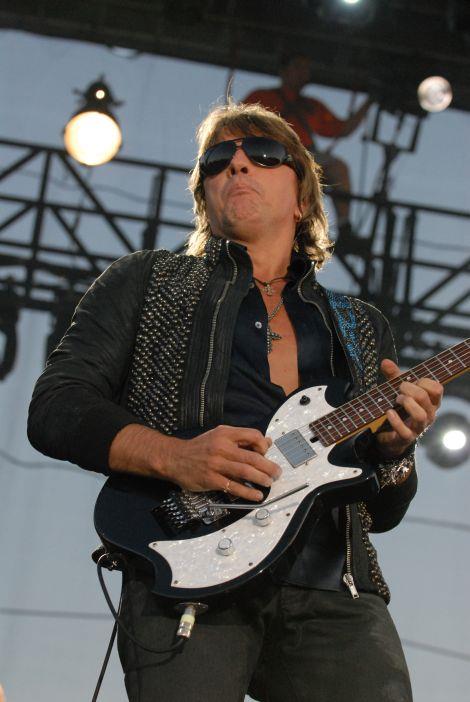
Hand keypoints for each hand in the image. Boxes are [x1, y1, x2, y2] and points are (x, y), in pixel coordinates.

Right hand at [162, 425, 280, 501]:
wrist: (174, 458)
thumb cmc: (200, 447)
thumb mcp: (219, 436)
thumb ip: (241, 439)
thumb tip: (266, 443)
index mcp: (225, 434)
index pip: (253, 435)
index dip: (263, 445)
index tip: (265, 453)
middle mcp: (222, 447)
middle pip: (252, 457)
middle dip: (269, 466)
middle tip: (277, 473)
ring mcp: (216, 464)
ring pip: (245, 472)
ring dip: (261, 479)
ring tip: (269, 483)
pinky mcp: (211, 480)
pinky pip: (234, 487)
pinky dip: (248, 492)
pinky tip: (256, 495)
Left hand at [375, 358, 443, 458]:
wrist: (390, 433)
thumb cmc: (399, 407)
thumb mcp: (398, 390)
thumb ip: (393, 376)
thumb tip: (385, 362)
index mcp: (431, 402)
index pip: (437, 388)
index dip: (422, 381)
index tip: (410, 381)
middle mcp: (428, 415)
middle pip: (425, 397)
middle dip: (408, 389)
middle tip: (398, 389)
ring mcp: (419, 428)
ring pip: (420, 415)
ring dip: (406, 403)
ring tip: (396, 400)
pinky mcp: (406, 438)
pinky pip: (404, 431)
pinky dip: (395, 420)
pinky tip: (388, 412)